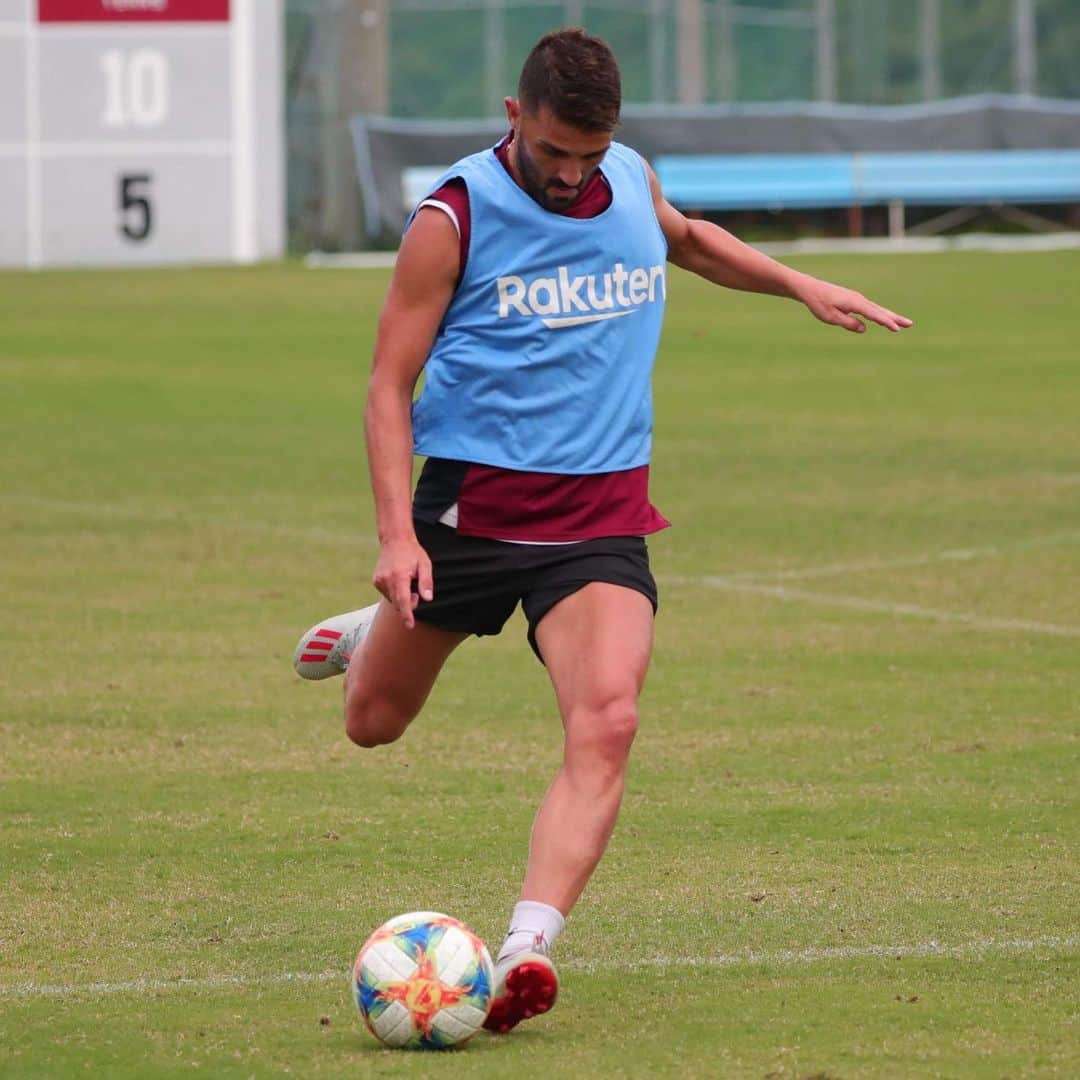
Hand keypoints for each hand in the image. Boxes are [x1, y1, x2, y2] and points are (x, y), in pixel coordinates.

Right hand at [372, 536, 433, 628]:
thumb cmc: (413, 552)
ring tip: (407, 581)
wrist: (395, 540)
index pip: (403, 600)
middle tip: (416, 591)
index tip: (409, 625)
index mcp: (399, 576)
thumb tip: (428, 599)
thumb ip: (426, 582)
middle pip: (398, 603)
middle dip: (408, 603)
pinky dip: (394, 592)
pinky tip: (399, 580)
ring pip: (392, 600)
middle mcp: (387, 579)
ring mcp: (379, 580)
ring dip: (401, 597)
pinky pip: (387, 594)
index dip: (407, 614)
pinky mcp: (376, 581)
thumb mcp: (425, 564)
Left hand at [796, 278, 912, 333]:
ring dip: (890, 316)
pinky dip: (879, 314)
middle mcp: (859, 300)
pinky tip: (884, 320)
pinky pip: (870, 309)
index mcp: (854, 303)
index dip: (885, 322)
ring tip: (902, 324)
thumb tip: (864, 328)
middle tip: (910, 324)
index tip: (896, 329)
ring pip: (877, 309)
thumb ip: (848, 323)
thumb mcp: (830, 317)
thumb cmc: (819, 303)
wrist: (811, 289)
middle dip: (895, 318)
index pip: (873, 314)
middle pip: (880, 311)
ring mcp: (858, 299)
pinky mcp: (854, 301)